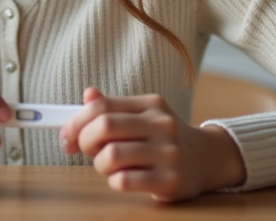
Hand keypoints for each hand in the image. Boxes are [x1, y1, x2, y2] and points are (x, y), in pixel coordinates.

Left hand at [59, 86, 246, 201]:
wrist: (207, 159)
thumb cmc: (164, 138)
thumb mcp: (144, 115)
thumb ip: (114, 107)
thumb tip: (87, 94)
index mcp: (150, 104)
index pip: (102, 106)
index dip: (76, 121)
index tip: (68, 134)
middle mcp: (161, 125)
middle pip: (104, 126)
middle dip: (85, 141)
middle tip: (87, 150)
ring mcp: (168, 153)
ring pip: (112, 155)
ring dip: (100, 164)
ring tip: (108, 166)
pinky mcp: (170, 181)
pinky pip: (125, 181)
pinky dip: (114, 181)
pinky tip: (123, 178)